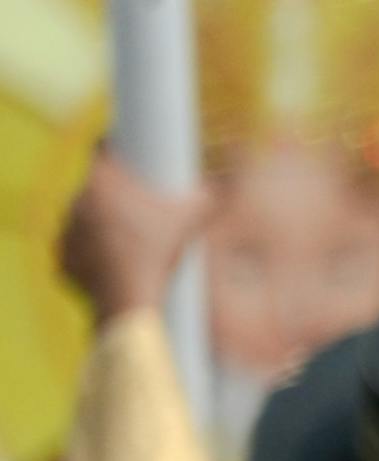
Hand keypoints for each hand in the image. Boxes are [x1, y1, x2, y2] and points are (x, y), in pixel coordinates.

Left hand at [56, 153, 203, 327]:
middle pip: (96, 188)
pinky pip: (77, 251)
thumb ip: (209, 195)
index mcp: (101, 180)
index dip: (117, 150)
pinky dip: (94, 257)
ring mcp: (66, 230)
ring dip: (104, 227)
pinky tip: (117, 266)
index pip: (101, 150)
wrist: (130, 300)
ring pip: (86, 220)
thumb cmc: (158, 254)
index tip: (130, 159)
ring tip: (134, 244)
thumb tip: (222, 184)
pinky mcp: (63, 258)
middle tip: (144, 212)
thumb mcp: (192, 220)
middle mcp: (76, 200)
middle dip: (117, 197)